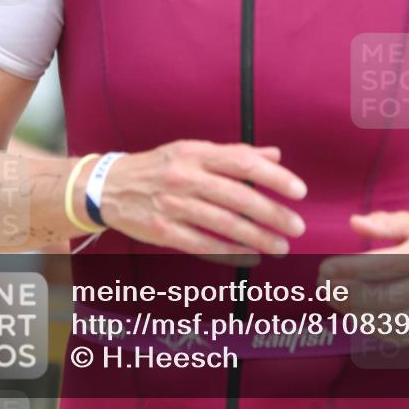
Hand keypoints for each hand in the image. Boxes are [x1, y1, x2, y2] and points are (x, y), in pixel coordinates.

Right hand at [100, 140, 306, 260]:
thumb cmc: (159, 166)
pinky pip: (203, 244)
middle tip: (296, 227)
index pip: (243, 162)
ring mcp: (174, 205)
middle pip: (238, 196)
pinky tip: (251, 258)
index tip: (298, 191)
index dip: (274, 177)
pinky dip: (230, 253)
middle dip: (271, 213)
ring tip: (280, 246)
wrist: (110, 186)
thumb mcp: (192, 150)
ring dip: (257, 238)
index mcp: (196, 154)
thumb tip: (273, 155)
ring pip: (224, 224)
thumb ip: (234, 154)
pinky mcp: (164, 231)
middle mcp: (186, 177)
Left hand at [317, 210, 408, 344]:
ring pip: (389, 320)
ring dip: (355, 313)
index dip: (349, 269)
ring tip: (333, 300)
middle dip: (345, 294)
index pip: (381, 265)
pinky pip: (402, 334)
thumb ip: (385, 223)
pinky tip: (357, 317)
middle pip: (381, 297)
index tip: (324, 268)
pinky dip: (375, 328)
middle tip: (322, 287)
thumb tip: (353, 222)